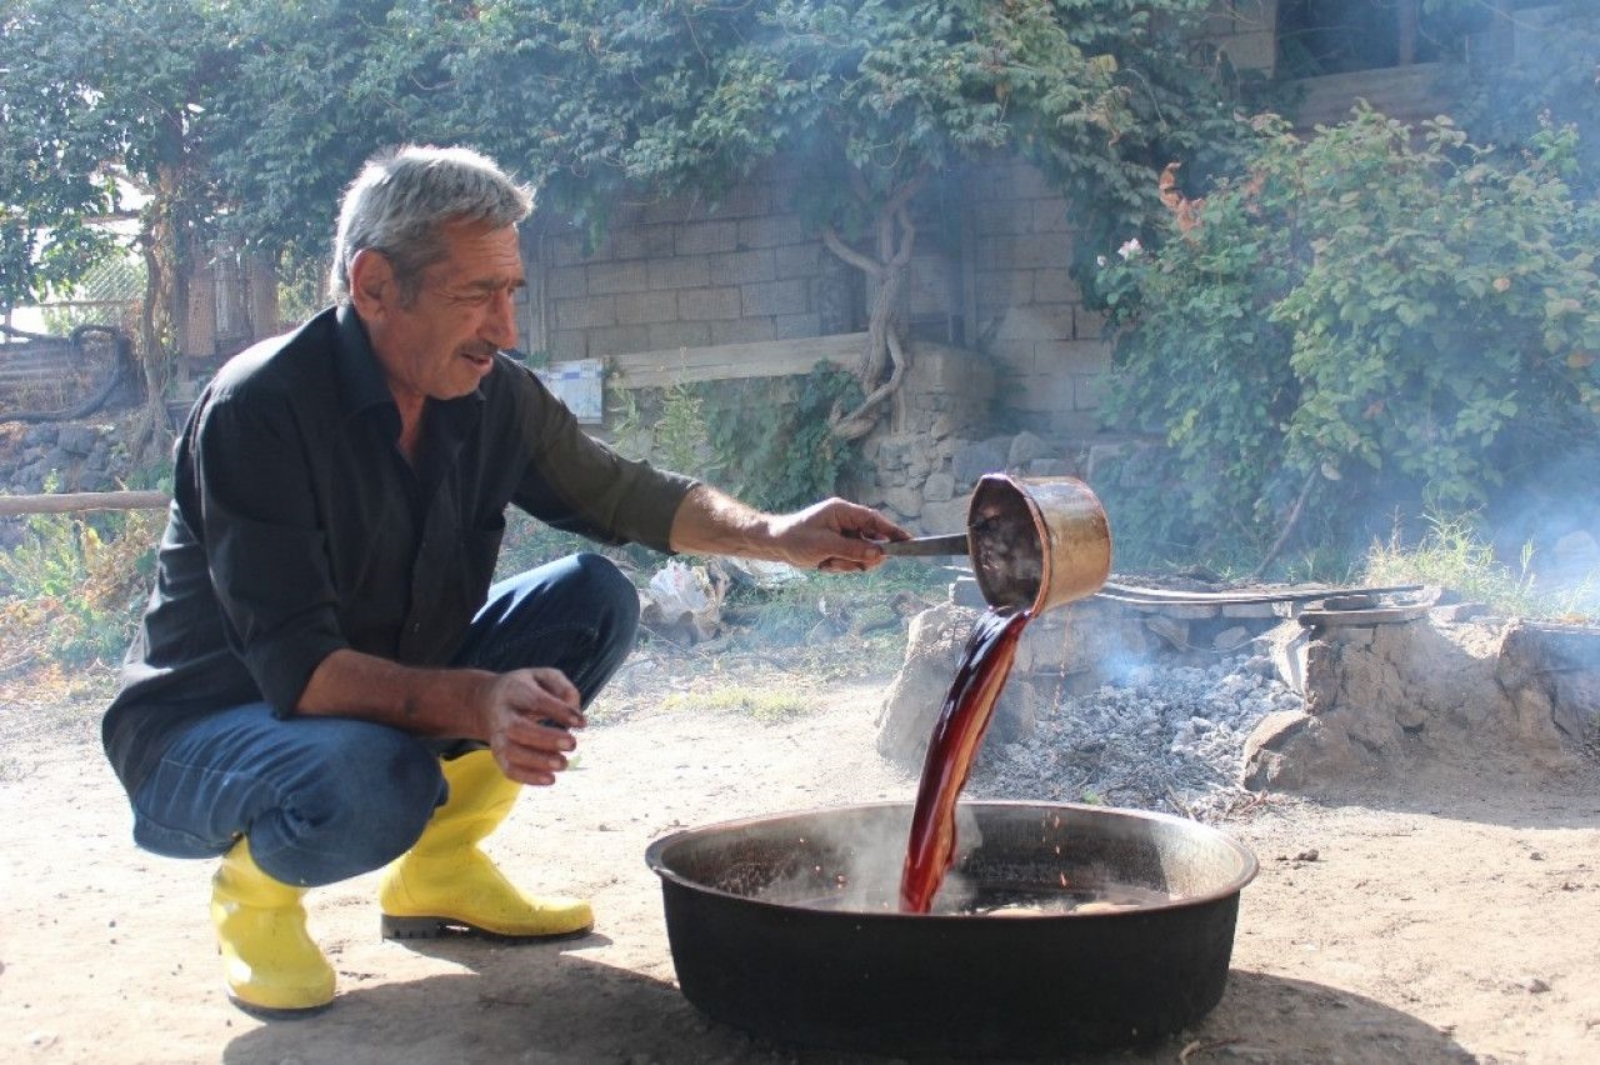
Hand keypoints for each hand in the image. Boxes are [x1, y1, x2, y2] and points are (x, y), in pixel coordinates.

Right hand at [477, 668, 586, 784]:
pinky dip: (528, 777)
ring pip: (512, 752)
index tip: (582, 722)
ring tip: (564, 764)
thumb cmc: (524, 689)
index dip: (559, 712)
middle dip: (547, 739)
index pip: (536, 701)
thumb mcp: (543, 677)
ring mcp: (497, 736)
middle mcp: (502, 714)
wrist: (485, 702)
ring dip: (538, 762)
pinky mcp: (498, 754)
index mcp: (514, 690)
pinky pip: (509, 769)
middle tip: (573, 744)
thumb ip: (563, 689)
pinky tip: (550, 779)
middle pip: (519, 729)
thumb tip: (575, 713)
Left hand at [768, 497, 910, 572]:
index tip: (908, 542)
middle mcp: (845, 520)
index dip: (892, 531)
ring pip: (861, 553)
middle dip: (862, 556)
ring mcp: (842, 533)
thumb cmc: (796, 539)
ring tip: (827, 563)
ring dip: (847, 563)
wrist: (775, 545)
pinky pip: (850, 559)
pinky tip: (824, 565)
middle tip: (850, 565)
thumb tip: (879, 554)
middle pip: (871, 539)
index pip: (874, 520)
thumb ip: (854, 550)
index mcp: (843, 511)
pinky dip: (840, 566)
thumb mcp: (826, 546)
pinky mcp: (838, 545)